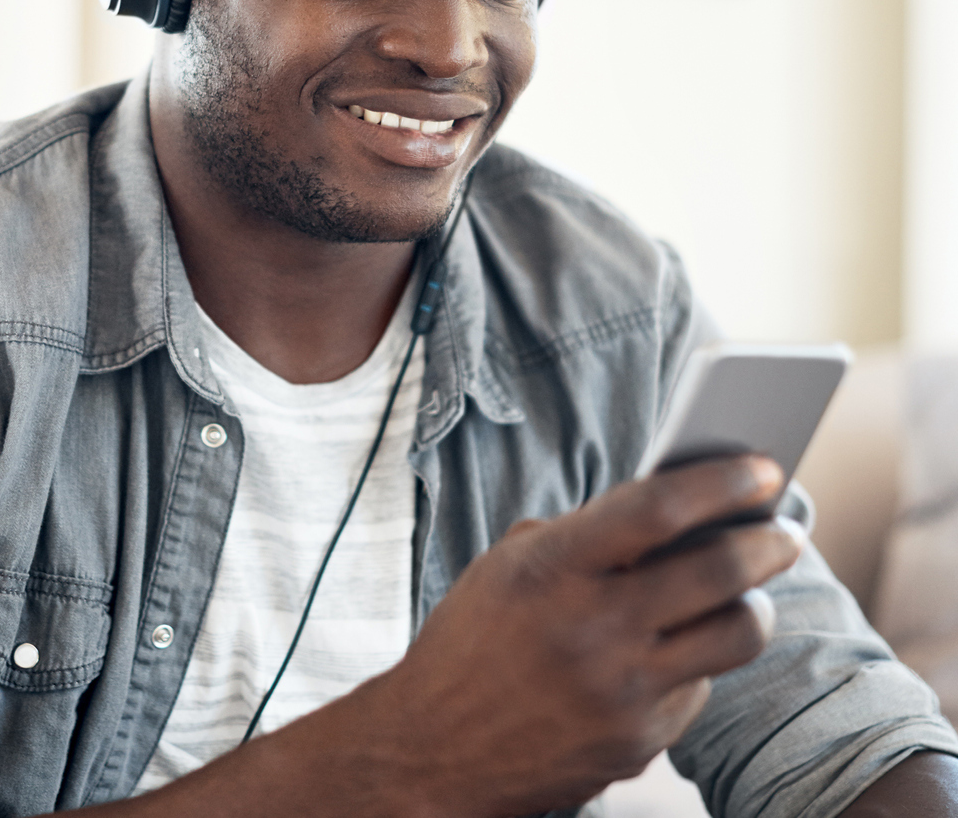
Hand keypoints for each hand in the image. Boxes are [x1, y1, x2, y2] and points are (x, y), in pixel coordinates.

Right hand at [93, 455, 803, 817]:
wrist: (430, 748)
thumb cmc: (470, 643)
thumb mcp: (507, 569)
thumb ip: (582, 538)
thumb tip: (673, 512)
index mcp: (551, 569)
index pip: (658, 509)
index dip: (721, 482)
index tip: (761, 467)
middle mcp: (592, 627)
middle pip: (719, 570)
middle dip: (769, 542)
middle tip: (783, 530)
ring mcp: (621, 690)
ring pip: (735, 634)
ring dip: (752, 605)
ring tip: (747, 593)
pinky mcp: (639, 741)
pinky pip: (698, 689)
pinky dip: (692, 665)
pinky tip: (669, 656)